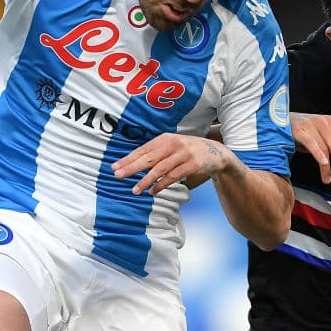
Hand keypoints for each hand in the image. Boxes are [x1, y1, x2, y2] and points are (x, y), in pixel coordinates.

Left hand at [113, 133, 233, 195]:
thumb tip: (132, 162)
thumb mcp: (172, 146)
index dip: (128, 159)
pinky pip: (173, 177)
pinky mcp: (191, 165)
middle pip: (148, 158)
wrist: (215, 153)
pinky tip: (152, 191)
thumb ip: (156, 152)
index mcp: (165, 138)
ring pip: (160, 169)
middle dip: (132, 168)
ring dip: (146, 180)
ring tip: (135, 190)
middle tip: (118, 176)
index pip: (143, 150)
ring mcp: (183, 154)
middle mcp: (173, 144)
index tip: (115, 167)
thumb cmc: (188, 150)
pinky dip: (161, 185)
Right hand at [291, 112, 330, 183]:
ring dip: (327, 166)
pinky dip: (319, 154)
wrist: (279, 120)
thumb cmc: (299, 130)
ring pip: (325, 147)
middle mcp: (321, 121)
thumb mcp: (317, 135)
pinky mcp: (299, 130)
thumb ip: (328, 145)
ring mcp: (310, 125)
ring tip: (327, 177)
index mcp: (329, 122)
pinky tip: (323, 163)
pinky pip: (311, 144)